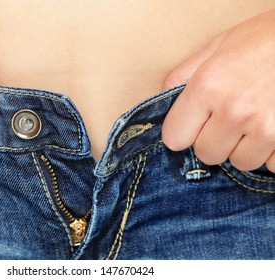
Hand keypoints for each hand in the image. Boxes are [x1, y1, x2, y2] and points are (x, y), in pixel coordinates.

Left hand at [162, 9, 274, 172]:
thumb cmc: (264, 38)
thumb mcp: (217, 47)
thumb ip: (184, 75)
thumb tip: (162, 99)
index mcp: (208, 87)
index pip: (174, 138)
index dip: (181, 132)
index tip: (190, 126)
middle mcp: (234, 111)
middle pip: (207, 154)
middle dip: (213, 141)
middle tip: (227, 120)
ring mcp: (266, 129)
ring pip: (240, 162)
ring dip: (243, 148)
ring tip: (253, 122)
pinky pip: (271, 164)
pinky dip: (271, 152)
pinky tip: (272, 128)